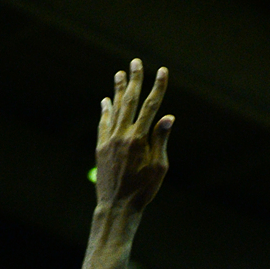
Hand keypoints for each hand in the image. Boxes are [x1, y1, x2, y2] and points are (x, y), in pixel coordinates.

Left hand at [95, 58, 172, 212]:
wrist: (117, 206)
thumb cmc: (143, 190)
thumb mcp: (159, 168)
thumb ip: (160, 140)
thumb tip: (168, 118)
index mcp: (139, 139)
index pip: (150, 107)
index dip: (157, 88)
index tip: (162, 71)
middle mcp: (122, 135)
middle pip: (129, 101)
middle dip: (134, 80)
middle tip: (136, 62)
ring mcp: (109, 139)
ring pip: (114, 109)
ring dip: (117, 90)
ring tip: (119, 74)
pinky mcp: (101, 147)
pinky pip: (103, 123)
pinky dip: (105, 110)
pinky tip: (105, 101)